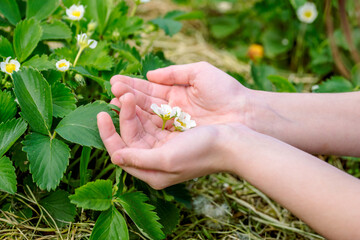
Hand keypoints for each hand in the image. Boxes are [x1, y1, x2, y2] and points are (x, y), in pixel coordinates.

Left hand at [97, 92, 237, 188]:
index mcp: (152, 172)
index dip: (108, 134)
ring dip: (132, 111)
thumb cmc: (202, 152)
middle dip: (123, 116)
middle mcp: (155, 161)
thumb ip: (139, 159)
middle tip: (120, 95)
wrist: (232, 143)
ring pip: (140, 127)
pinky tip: (139, 99)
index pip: (120, 153)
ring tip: (125, 92)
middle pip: (130, 137)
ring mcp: (164, 148)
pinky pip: (152, 122)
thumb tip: (115, 157)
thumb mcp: (168, 159)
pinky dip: (144, 110)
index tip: (102, 113)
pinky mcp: (173, 136)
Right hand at [110, 62, 250, 125]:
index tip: (115, 82)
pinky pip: (154, 134)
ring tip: (113, 102)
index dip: (132, 86)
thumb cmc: (226, 92)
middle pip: (144, 106)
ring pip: (145, 120)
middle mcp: (172, 112)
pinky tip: (125, 121)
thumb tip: (149, 74)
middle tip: (111, 92)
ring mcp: (174, 127)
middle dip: (126, 99)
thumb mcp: (201, 73)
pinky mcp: (176, 141)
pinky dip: (140, 128)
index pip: (149, 90)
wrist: (245, 114)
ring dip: (129, 112)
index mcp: (177, 94)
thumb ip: (174, 72)